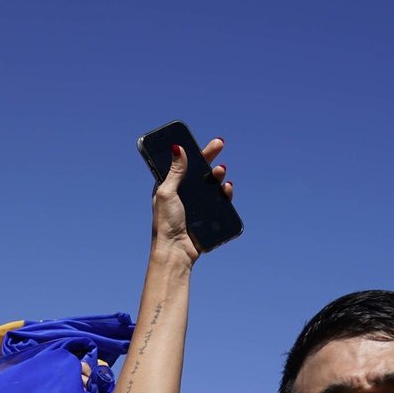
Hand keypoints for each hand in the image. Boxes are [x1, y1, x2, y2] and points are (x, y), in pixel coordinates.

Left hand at [150, 138, 233, 263]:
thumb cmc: (166, 223)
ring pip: (211, 186)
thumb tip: (177, 148)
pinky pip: (219, 202)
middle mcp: (183, 195)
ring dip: (217, 176)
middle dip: (210, 158)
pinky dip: (225, 194)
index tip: (204, 141)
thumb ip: (174, 172)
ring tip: (220, 172)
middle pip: (200, 172)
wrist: (175, 251)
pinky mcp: (207, 218)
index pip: (183, 165)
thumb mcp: (167, 193)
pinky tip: (227, 189)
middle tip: (220, 144)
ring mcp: (196, 206)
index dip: (195, 152)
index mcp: (170, 187)